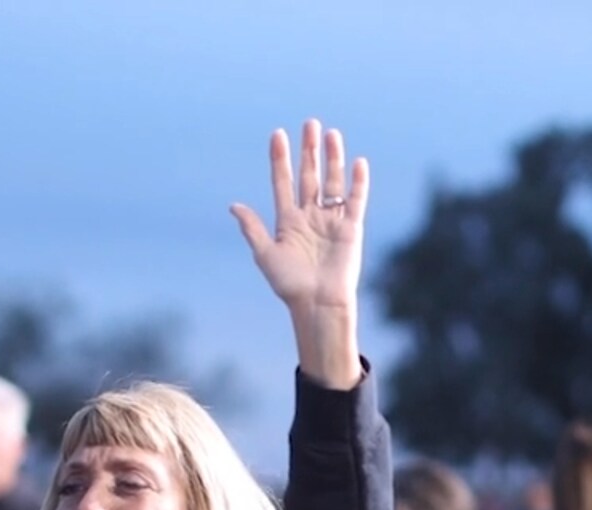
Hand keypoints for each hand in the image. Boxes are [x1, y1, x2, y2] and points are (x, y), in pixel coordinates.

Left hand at [229, 119, 367, 386]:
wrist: (318, 304)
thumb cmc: (290, 285)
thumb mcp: (265, 255)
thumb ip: (252, 228)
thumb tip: (233, 205)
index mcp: (288, 221)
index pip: (283, 182)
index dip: (280, 159)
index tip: (277, 135)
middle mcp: (310, 217)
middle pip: (309, 176)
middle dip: (309, 150)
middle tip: (309, 123)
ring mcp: (332, 221)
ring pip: (332, 182)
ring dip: (332, 158)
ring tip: (331, 134)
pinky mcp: (352, 229)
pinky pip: (356, 200)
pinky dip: (358, 182)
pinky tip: (358, 163)